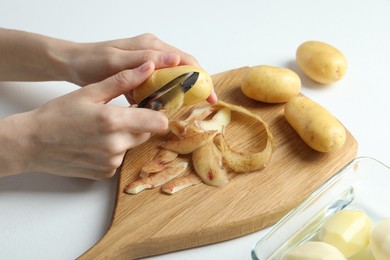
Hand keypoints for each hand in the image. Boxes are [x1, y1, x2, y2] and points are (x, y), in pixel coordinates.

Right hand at [9, 61, 167, 178]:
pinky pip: (119, 160)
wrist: (33, 143)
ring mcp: (111, 162)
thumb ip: (122, 80)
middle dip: (138, 124)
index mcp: (114, 121)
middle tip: (116, 116)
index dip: (158, 115)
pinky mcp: (105, 173)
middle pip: (146, 133)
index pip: (158, 122)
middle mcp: (116, 145)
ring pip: (131, 146)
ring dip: (123, 138)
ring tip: (100, 131)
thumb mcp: (89, 92)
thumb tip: (148, 68)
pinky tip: (94, 144)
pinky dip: (112, 152)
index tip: (151, 109)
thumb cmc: (58, 115)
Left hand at [67, 33, 216, 103]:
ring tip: (191, 107)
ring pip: (173, 75)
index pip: (185, 60)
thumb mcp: (116, 61)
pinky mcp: (141, 70)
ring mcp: (147, 60)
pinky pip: (160, 82)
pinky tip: (167, 105)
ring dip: (182, 90)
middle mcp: (152, 50)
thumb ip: (144, 60)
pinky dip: (166, 93)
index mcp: (151, 46)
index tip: (209, 96)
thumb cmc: (92, 61)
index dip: (201, 77)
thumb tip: (174, 59)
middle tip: (204, 104)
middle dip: (196, 85)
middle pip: (183, 67)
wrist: (73, 63)